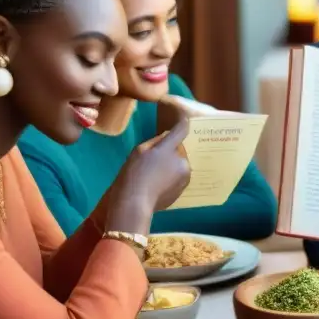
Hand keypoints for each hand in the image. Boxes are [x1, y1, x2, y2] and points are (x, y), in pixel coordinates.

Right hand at [106, 117, 191, 232]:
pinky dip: (170, 178)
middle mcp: (183, 161)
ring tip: (154, 174)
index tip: (185, 114)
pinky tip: (157, 184)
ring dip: (171, 165)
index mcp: (171, 149)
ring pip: (179, 165)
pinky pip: (177, 178)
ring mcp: (185, 177)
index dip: (183, 120)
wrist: (134, 203)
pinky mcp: (182, 190)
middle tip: (153, 160)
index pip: (182, 129)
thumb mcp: (140, 150)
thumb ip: (156, 141)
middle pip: (179, 151)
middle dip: (170, 152)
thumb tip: (167, 136)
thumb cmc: (133, 174)